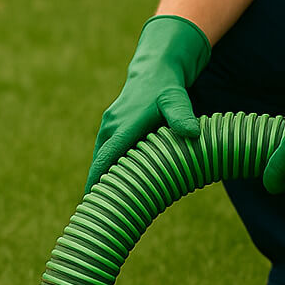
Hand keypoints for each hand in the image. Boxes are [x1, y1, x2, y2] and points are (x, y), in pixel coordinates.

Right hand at [85, 15, 209, 192]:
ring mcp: (109, 126)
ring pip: (102, 159)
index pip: (106, 159)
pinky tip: (115, 186)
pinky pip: (106, 153)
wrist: (155, 69)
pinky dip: (108, 169)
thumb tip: (192, 133)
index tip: (92, 202)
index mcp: (123, 124)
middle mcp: (111, 126)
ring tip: (106, 207)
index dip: (98, 182)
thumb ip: (182, 115)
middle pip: (100, 163)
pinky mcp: (111, 127)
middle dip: (99, 187)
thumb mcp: (177, 99)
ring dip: (103, 180)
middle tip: (101, 215)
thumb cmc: (167, 87)